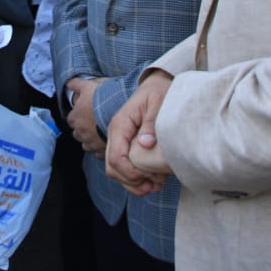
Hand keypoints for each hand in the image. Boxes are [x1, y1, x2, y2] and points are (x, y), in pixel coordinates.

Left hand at [65, 78, 104, 153]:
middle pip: (78, 132)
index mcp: (74, 118)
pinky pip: (98, 151)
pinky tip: (107, 139)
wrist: (119, 114)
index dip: (78, 116)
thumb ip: (76, 85)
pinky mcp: (100, 151)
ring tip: (101, 131)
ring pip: (87, 143)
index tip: (85, 113)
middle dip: (84, 129)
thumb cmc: (102, 100)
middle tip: (94, 122)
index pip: (71, 119)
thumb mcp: (88, 87)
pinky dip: (101, 146)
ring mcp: (90, 143)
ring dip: (92, 139)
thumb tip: (68, 82)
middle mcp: (80, 132)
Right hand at [105, 70, 171, 195]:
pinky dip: (135, 179)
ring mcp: (119, 140)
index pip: (116, 157)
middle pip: (112, 167)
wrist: (156, 85)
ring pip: (116, 171)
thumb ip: (151, 122)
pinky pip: (123, 167)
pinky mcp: (126, 145)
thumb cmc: (158, 91)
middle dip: (131, 181)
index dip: (130, 173)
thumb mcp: (158, 102)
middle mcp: (115, 134)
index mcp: (120, 124)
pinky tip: (152, 181)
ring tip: (155, 186)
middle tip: (154, 185)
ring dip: (133, 183)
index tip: (149, 178)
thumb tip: (145, 143)